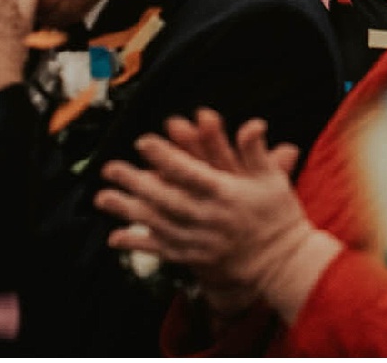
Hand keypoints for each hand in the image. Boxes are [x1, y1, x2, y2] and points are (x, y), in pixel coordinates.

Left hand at [96, 111, 338, 322]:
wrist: (283, 262)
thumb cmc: (279, 216)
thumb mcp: (273, 179)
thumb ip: (257, 152)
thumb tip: (252, 124)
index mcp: (226, 193)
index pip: (190, 171)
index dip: (165, 156)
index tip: (143, 142)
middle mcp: (207, 216)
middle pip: (164, 197)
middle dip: (135, 181)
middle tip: (110, 168)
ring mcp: (198, 240)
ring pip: (156, 222)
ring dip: (127, 210)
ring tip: (103, 198)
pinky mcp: (193, 258)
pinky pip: (161, 249)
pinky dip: (138, 243)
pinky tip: (115, 237)